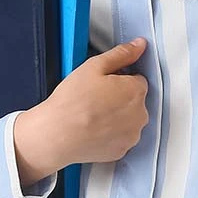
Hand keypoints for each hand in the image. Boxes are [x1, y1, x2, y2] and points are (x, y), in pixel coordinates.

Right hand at [20, 37, 149, 170]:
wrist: (57, 135)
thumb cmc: (73, 101)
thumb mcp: (94, 66)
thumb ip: (121, 54)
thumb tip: (140, 45)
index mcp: (136, 91)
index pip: (137, 80)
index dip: (119, 80)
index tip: (103, 85)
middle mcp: (140, 115)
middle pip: (135, 101)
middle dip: (121, 98)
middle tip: (95, 99)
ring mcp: (132, 135)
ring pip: (130, 121)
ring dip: (118, 117)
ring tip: (93, 116)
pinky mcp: (122, 151)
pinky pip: (121, 138)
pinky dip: (111, 135)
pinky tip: (94, 130)